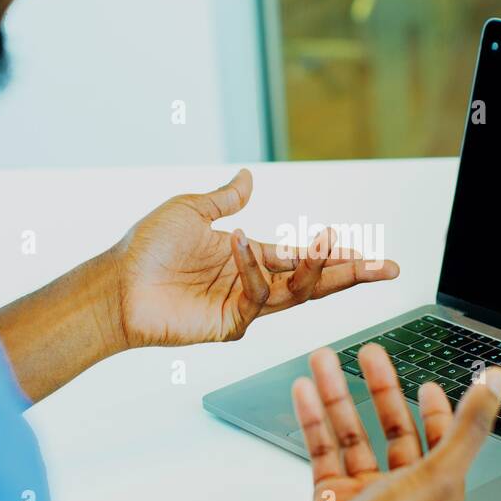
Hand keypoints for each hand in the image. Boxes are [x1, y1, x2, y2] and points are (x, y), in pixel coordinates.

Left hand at [107, 170, 398, 348]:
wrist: (116, 284)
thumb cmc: (146, 249)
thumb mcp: (190, 210)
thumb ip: (225, 199)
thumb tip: (246, 177)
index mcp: (250, 258)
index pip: (303, 258)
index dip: (334, 254)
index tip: (364, 249)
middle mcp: (253, 283)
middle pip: (313, 282)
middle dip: (351, 274)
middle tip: (385, 268)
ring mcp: (243, 307)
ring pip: (296, 294)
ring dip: (315, 269)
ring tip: (326, 243)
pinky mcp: (228, 324)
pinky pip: (256, 297)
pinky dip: (255, 269)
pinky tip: (243, 244)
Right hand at [251, 344, 500, 500]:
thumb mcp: (438, 476)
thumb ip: (469, 426)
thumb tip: (496, 384)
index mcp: (436, 487)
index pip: (441, 438)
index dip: (437, 409)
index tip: (426, 383)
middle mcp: (401, 489)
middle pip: (392, 427)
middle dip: (380, 387)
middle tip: (368, 354)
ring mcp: (363, 496)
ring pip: (351, 434)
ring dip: (337, 396)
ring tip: (322, 362)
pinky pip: (322, 451)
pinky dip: (313, 421)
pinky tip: (304, 394)